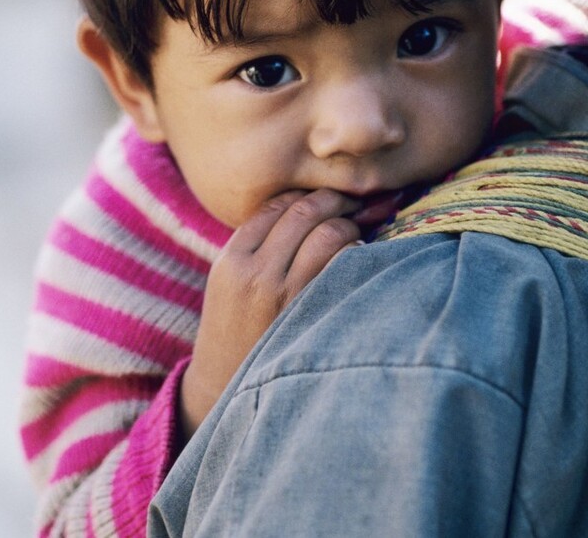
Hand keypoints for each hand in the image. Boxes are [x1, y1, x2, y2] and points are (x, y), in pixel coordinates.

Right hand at [178, 189, 360, 436]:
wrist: (225, 393)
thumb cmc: (237, 334)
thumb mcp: (230, 285)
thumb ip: (259, 247)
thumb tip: (315, 207)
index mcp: (231, 261)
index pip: (276, 206)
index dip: (306, 195)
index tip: (327, 196)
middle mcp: (255, 273)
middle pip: (305, 210)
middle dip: (336, 201)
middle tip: (356, 204)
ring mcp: (285, 294)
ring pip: (329, 231)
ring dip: (350, 226)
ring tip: (357, 234)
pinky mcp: (313, 314)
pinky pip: (346, 263)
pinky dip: (359, 254)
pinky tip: (362, 260)